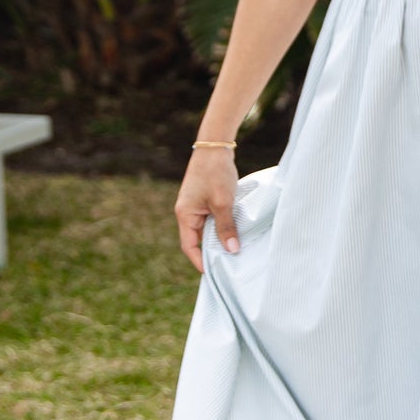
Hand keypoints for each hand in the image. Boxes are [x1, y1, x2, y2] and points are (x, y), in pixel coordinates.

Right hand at [174, 152, 239, 268]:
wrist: (215, 146)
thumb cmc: (215, 172)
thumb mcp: (223, 202)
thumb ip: (226, 227)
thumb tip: (231, 251)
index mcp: (185, 215)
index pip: (189, 246)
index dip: (200, 261)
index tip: (214, 273)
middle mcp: (187, 212)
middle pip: (197, 240)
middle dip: (211, 252)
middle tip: (228, 265)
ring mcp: (195, 206)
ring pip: (205, 230)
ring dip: (217, 239)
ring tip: (234, 252)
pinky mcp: (204, 200)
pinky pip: (211, 220)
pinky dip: (221, 227)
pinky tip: (234, 232)